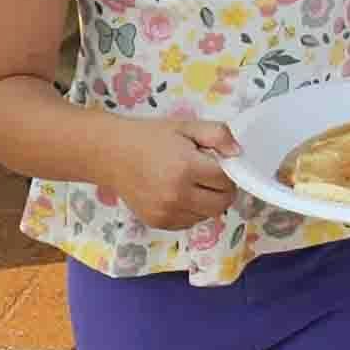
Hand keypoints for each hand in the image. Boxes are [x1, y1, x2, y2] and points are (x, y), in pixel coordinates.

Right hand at [108, 116, 241, 230]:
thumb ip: (217, 135)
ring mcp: (167, 212)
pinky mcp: (158, 222)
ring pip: (207, 215)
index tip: (219, 163)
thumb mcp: (185, 127)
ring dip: (208, 201)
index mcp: (187, 167)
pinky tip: (179, 194)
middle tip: (211, 176)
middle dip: (223, 189)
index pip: (226, 180)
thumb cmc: (150, 137)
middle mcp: (177, 195)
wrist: (111, 154)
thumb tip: (238, 153)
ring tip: (192, 183)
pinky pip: (189, 222)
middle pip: (221, 203)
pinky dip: (192, 211)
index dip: (228, 170)